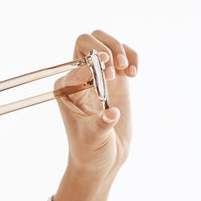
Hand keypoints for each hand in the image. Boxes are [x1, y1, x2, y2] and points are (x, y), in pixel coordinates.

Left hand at [53, 29, 137, 200]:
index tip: (109, 76)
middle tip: (117, 67)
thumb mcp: (93, 139)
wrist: (105, 159)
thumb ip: (100, 125)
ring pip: (105, 42)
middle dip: (105, 47)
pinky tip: (135, 73)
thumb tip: (111, 114)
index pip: (78, 62)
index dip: (94, 64)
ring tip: (128, 70)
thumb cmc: (91, 151)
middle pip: (86, 41)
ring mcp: (98, 76)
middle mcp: (79, 77)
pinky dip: (132, 56)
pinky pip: (123, 54)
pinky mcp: (116, 80)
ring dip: (120, 49)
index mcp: (65, 88)